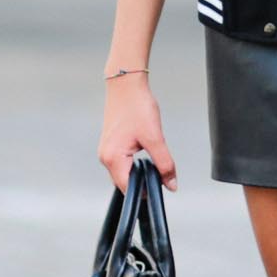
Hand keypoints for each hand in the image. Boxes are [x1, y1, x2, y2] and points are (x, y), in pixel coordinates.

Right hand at [100, 74, 179, 188]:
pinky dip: (133, 162)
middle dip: (142, 181)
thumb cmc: (137, 107)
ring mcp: (106, 150)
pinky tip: (143, 150)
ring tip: (151, 156)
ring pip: (124, 172)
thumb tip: (171, 185)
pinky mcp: (110, 144)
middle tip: (159, 170)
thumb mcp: (155, 138)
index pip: (128, 188)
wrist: (126, 84)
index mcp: (113, 158)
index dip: (145, 191)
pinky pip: (121, 162)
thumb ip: (164, 164)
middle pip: (125, 182)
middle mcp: (105, 157)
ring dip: (138, 171)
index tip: (159, 186)